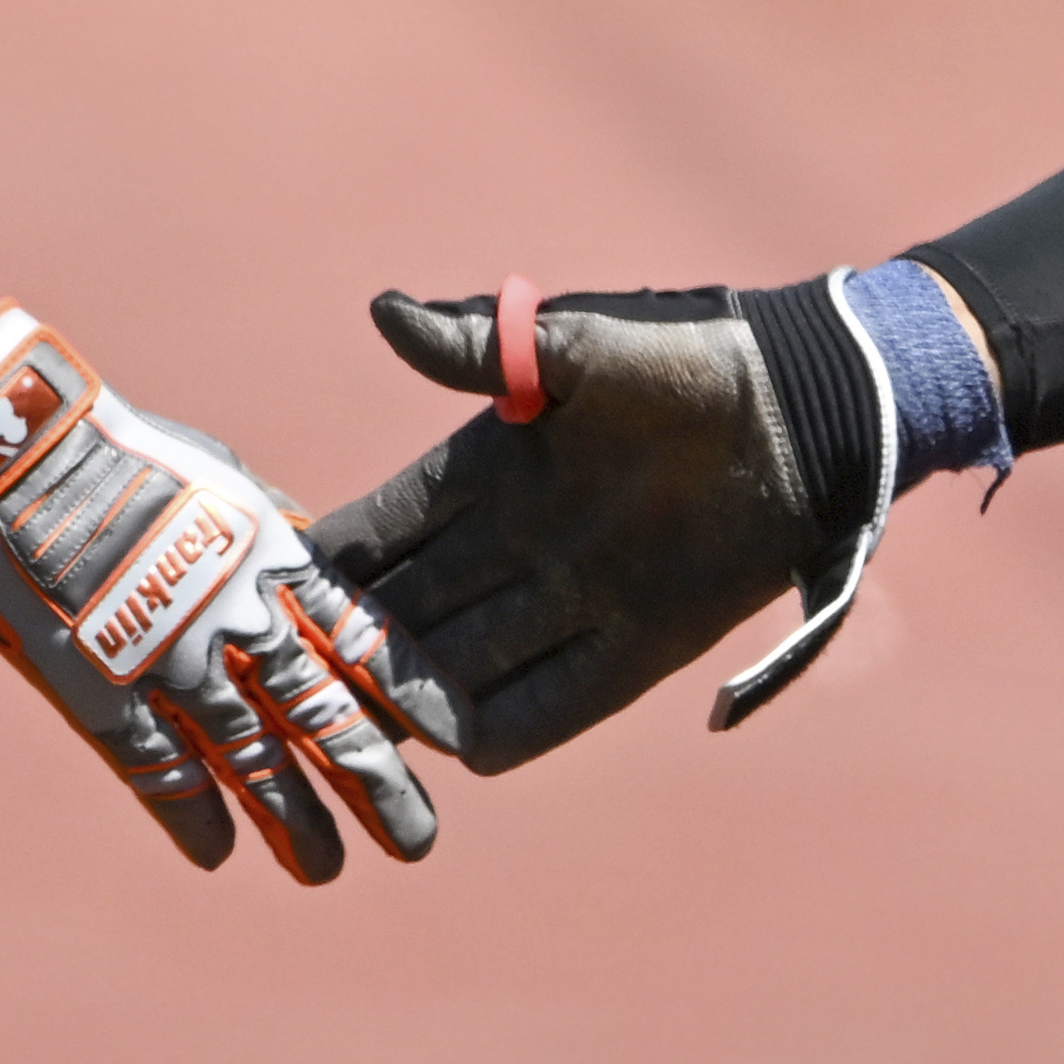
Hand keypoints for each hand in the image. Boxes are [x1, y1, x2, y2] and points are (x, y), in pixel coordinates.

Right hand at [0, 314, 438, 880]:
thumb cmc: (119, 449)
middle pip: (322, 714)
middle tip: (417, 840)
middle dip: (373, 781)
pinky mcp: (100, 692)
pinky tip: (217, 855)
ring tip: (325, 869)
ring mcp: (167, 661)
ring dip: (291, 820)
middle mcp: (234, 617)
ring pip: (249, 758)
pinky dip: (189, 815)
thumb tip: (320, 569)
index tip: (457, 741)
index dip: (412, 693)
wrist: (12, 450)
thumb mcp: (223, 478)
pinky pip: (157, 769)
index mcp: (271, 555)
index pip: (363, 638)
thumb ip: (274, 535)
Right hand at [308, 286, 879, 767]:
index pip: (383, 528)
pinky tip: (458, 750)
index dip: (331, 559)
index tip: (267, 587)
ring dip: (417, 696)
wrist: (797, 413)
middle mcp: (516, 545)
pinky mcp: (634, 650)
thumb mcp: (575, 347)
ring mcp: (571, 601)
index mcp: (488, 470)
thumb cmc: (684, 363)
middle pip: (412, 610)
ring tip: (359, 729)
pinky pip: (552, 704)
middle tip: (288, 682)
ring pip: (467, 664)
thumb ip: (480, 343)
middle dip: (356, 645)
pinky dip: (504, 728)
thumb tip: (382, 313)